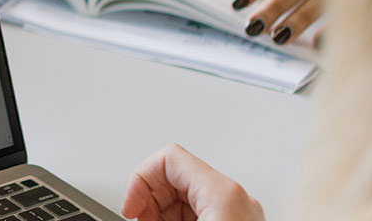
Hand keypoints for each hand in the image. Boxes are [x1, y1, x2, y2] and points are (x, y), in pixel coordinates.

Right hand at [122, 144, 265, 220]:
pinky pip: (202, 210)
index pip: (169, 157)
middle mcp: (237, 198)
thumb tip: (131, 208)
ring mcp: (240, 213)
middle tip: (139, 218)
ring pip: (187, 193)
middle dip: (149, 197)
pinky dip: (180, 218)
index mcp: (224, 192)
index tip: (130, 206)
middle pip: (176, 174)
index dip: (139, 179)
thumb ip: (150, 214)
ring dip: (162, 210)